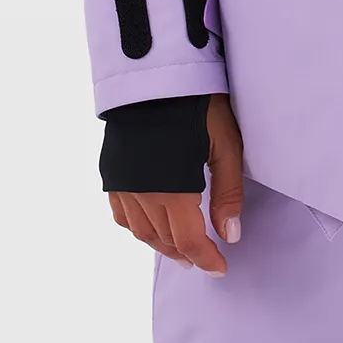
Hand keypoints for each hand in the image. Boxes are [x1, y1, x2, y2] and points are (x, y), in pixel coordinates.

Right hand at [109, 93, 244, 272]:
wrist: (153, 74)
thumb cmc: (197, 106)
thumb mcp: (225, 146)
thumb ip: (228, 194)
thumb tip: (231, 235)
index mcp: (173, 189)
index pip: (188, 240)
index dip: (205, 259)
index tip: (220, 268)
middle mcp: (142, 192)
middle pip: (164, 239)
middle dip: (186, 254)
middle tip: (203, 260)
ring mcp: (122, 183)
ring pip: (140, 230)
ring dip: (161, 245)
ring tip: (179, 250)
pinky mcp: (111, 171)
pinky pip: (120, 213)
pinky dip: (136, 227)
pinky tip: (150, 227)